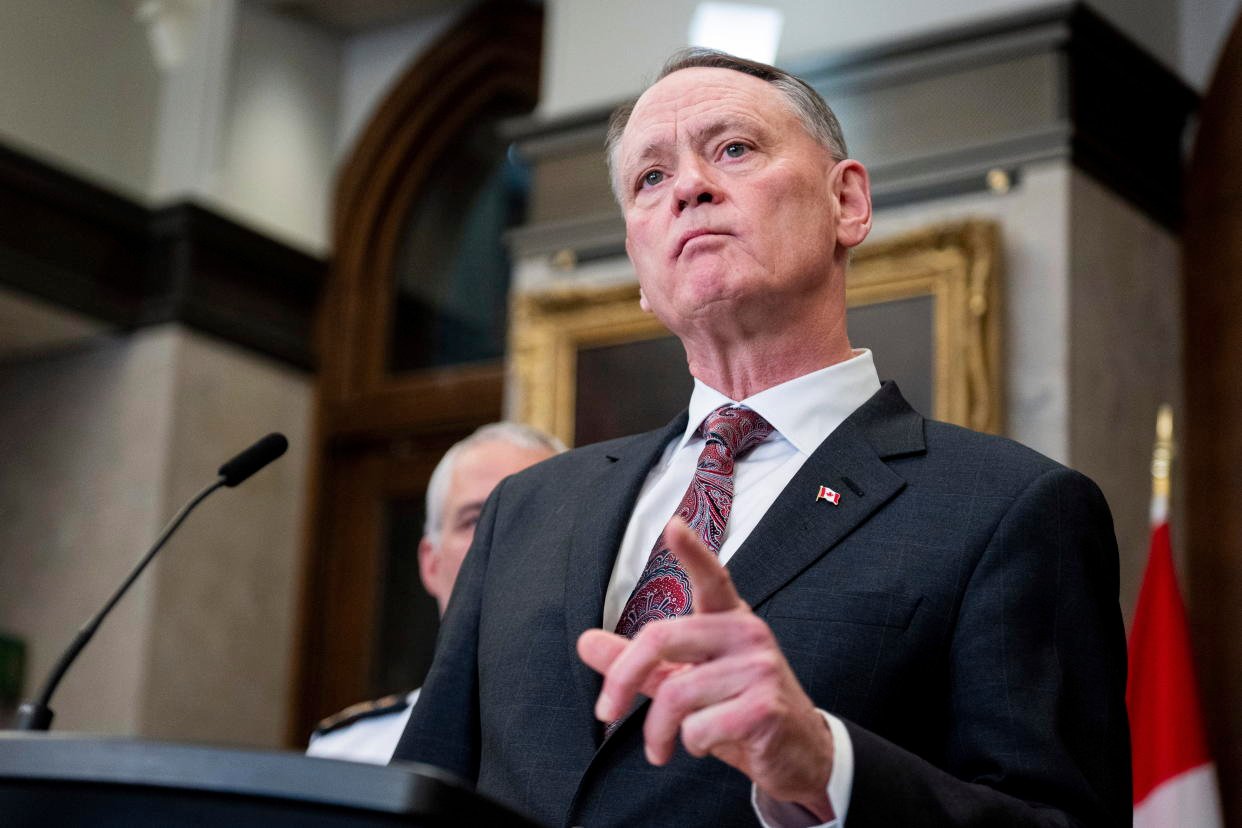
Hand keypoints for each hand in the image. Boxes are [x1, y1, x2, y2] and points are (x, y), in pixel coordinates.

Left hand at [577, 520, 834, 819]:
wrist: (798, 754)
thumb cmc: (737, 711)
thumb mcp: (684, 683)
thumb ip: (639, 663)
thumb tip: (585, 641)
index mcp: (728, 619)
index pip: (711, 578)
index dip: (693, 552)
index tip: (674, 526)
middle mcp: (747, 633)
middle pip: (661, 637)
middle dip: (622, 678)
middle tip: (606, 712)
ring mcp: (760, 668)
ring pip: (677, 694)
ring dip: (658, 731)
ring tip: (664, 745)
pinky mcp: (766, 707)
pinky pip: (700, 727)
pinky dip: (691, 744)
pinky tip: (706, 744)